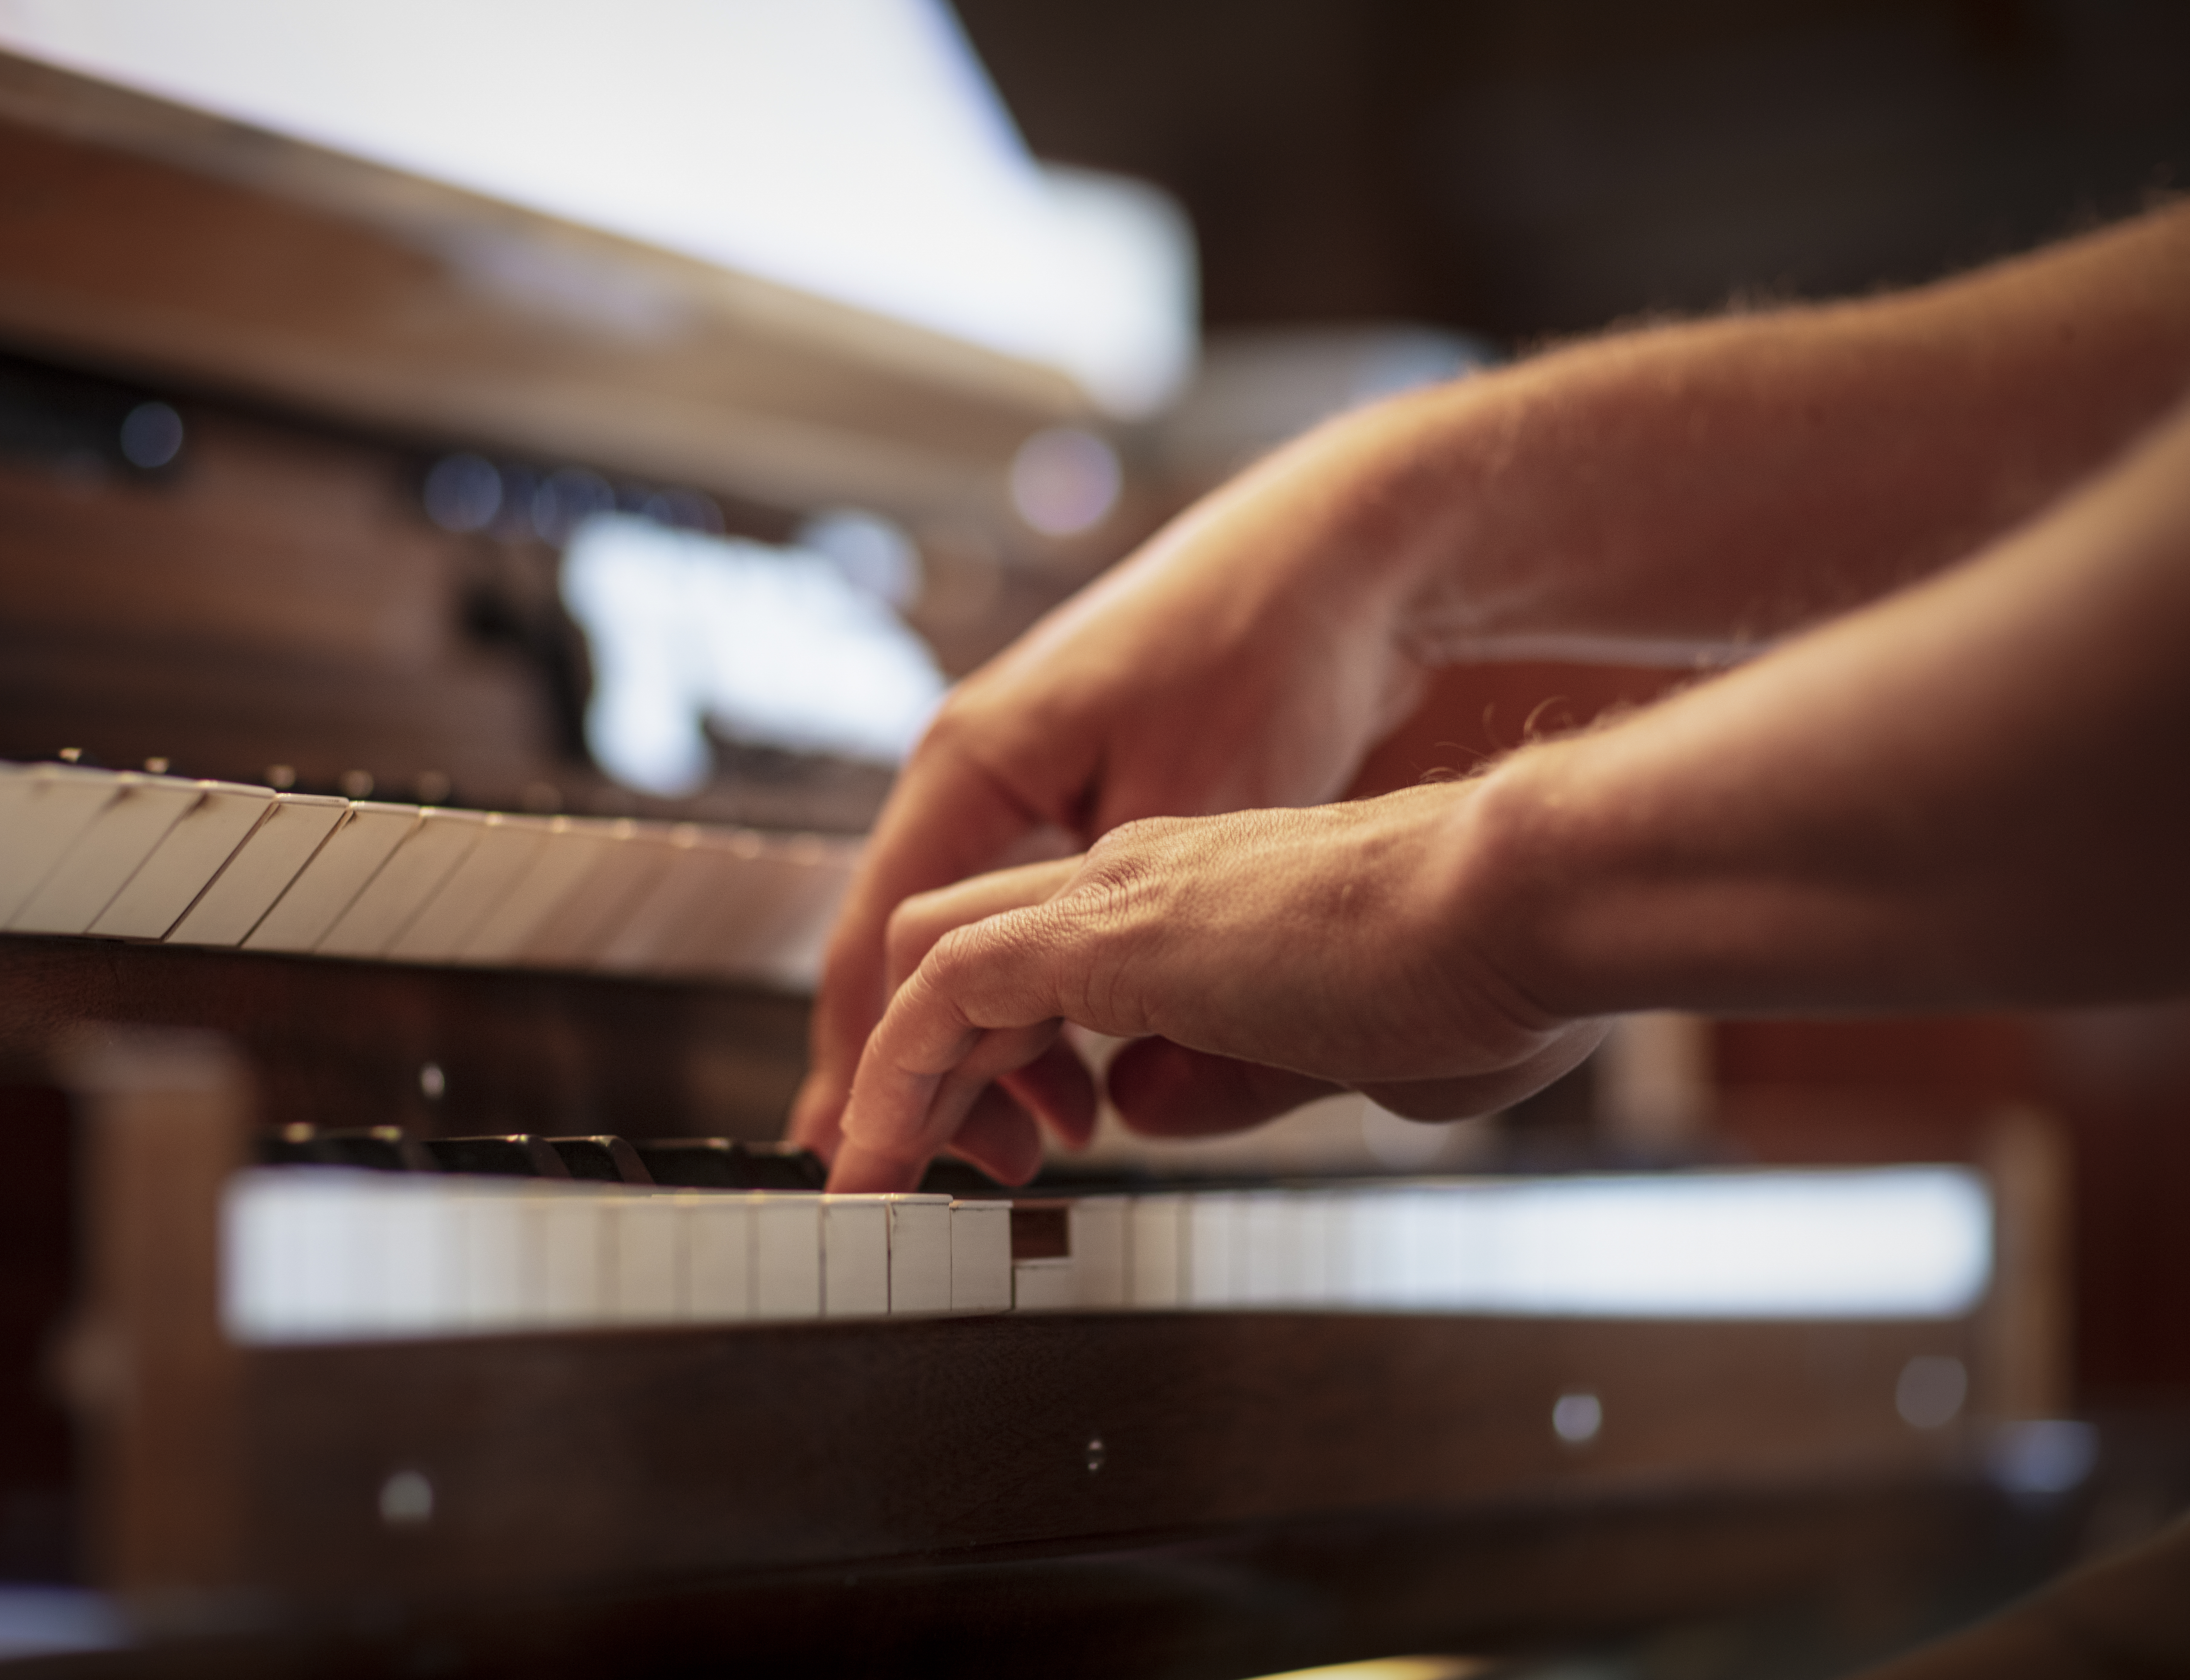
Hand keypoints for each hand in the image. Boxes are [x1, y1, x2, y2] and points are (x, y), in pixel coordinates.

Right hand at [790, 408, 1450, 1169]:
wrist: (1336, 557)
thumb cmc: (1264, 653)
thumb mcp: (1196, 819)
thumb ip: (1144, 956)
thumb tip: (1126, 1103)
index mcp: (970, 769)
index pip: (882, 950)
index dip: (870, 1070)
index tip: (864, 1164)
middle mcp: (975, 772)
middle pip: (906, 953)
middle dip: (923, 1076)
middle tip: (959, 1176)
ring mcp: (1026, 779)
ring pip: (972, 941)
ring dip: (997, 1045)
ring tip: (1051, 1134)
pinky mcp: (1082, 790)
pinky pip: (1026, 919)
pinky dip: (1042, 998)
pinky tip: (1090, 1060)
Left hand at [824, 788, 1609, 1193]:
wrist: (1522, 900)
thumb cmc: (1485, 975)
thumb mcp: (1340, 1058)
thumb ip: (1225, 1077)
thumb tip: (1140, 1110)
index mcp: (1202, 902)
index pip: (1053, 961)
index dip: (998, 1055)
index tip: (989, 1144)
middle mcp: (1142, 877)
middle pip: (966, 949)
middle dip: (916, 1061)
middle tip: (897, 1167)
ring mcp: (1119, 892)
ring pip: (933, 962)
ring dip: (890, 1076)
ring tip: (866, 1180)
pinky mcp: (1104, 929)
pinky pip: (942, 993)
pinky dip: (896, 1074)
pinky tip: (883, 1156)